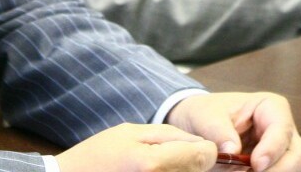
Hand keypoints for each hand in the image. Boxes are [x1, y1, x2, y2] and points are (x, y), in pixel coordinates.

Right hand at [54, 123, 215, 171]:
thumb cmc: (96, 159)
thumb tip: (203, 144)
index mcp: (153, 163)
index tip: (192, 148)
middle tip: (164, 160)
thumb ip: (170, 135)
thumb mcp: (129, 133)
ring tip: (152, 169)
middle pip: (199, 171)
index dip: (203, 149)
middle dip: (190, 162)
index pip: (205, 155)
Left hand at [165, 92, 300, 171]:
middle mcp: (282, 129)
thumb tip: (232, 151)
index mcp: (271, 107)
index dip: (273, 148)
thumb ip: (218, 131)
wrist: (200, 124)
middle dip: (278, 169)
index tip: (256, 164)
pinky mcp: (272, 165)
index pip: (281, 128)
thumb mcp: (206, 115)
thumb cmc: (208, 112)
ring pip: (290, 169)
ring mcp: (279, 150)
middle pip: (295, 155)